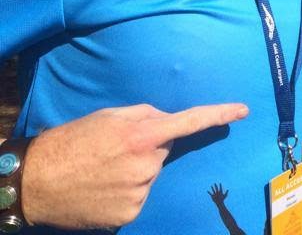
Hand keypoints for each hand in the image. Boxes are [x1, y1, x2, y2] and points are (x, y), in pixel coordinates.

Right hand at [21, 102, 247, 228]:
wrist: (37, 181)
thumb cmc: (72, 142)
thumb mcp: (109, 116)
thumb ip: (145, 115)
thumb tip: (167, 121)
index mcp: (142, 134)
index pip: (190, 122)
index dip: (218, 114)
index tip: (243, 110)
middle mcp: (146, 164)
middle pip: (163, 150)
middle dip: (148, 147)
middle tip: (115, 149)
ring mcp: (140, 191)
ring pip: (151, 173)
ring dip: (135, 169)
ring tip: (104, 169)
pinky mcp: (131, 212)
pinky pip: (140, 195)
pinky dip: (127, 190)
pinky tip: (104, 187)